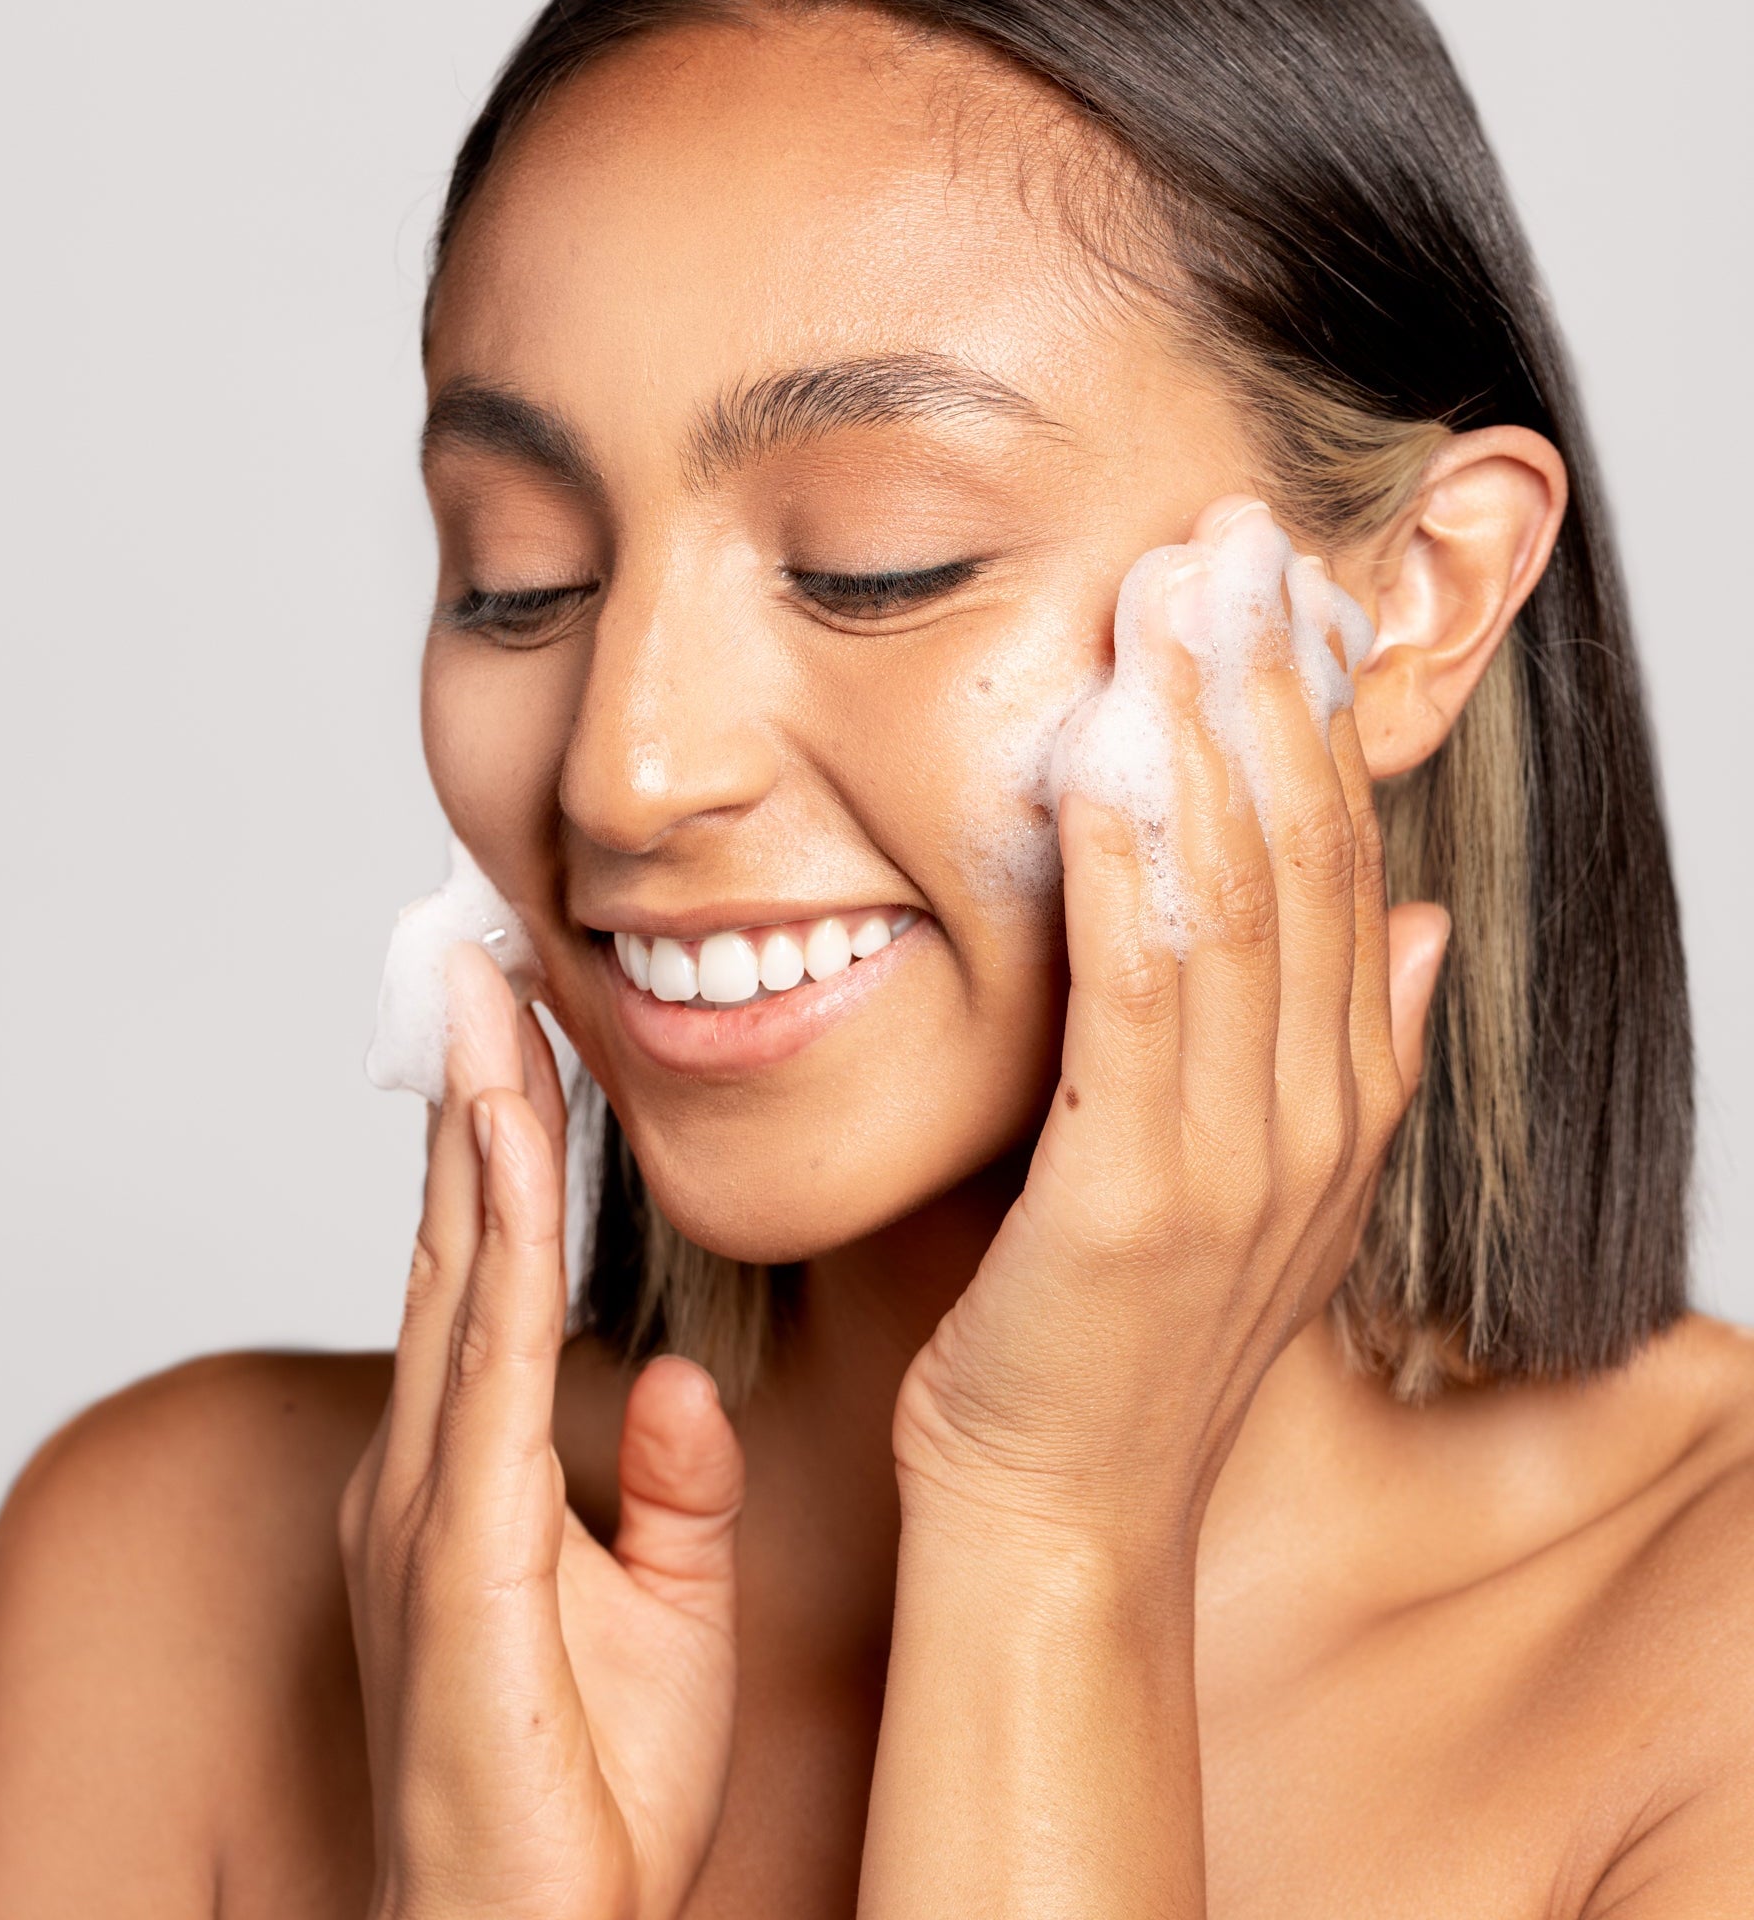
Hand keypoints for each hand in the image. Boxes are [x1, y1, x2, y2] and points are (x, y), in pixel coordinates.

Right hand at [339, 947, 744, 1919]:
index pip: (488, 1275)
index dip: (502, 1148)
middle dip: (472, 1094)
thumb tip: (682, 1387)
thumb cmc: (583, 1801)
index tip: (528, 1030)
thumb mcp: (665, 1615)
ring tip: (492, 1002)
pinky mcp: (459, 1558)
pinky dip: (491, 1247)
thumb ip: (670, 1493)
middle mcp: (429, 1469)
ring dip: (475, 1131)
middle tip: (485, 960)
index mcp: (469, 1475)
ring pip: (457, 1274)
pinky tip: (508, 1153)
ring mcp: (426, 1507)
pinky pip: (485, 1369)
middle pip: (456, 1242)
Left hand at [892, 496, 1450, 1556]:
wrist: (1056, 1506)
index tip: (1274, 587)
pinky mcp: (1134, 1200)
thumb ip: (1334, 1046)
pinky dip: (1124, 864)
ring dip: (1203, 735)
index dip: (1312, 717)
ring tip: (1176, 591)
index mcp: (1337, 1097)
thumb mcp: (1249, 1185)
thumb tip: (1411, 919)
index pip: (1339, 865)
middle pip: (1302, 854)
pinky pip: (1141, 995)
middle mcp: (1311, 1115)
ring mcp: (1236, 1161)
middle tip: (1232, 531)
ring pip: (1236, 900)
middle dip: (1269, 684)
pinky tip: (1095, 753)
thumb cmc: (1108, 1336)